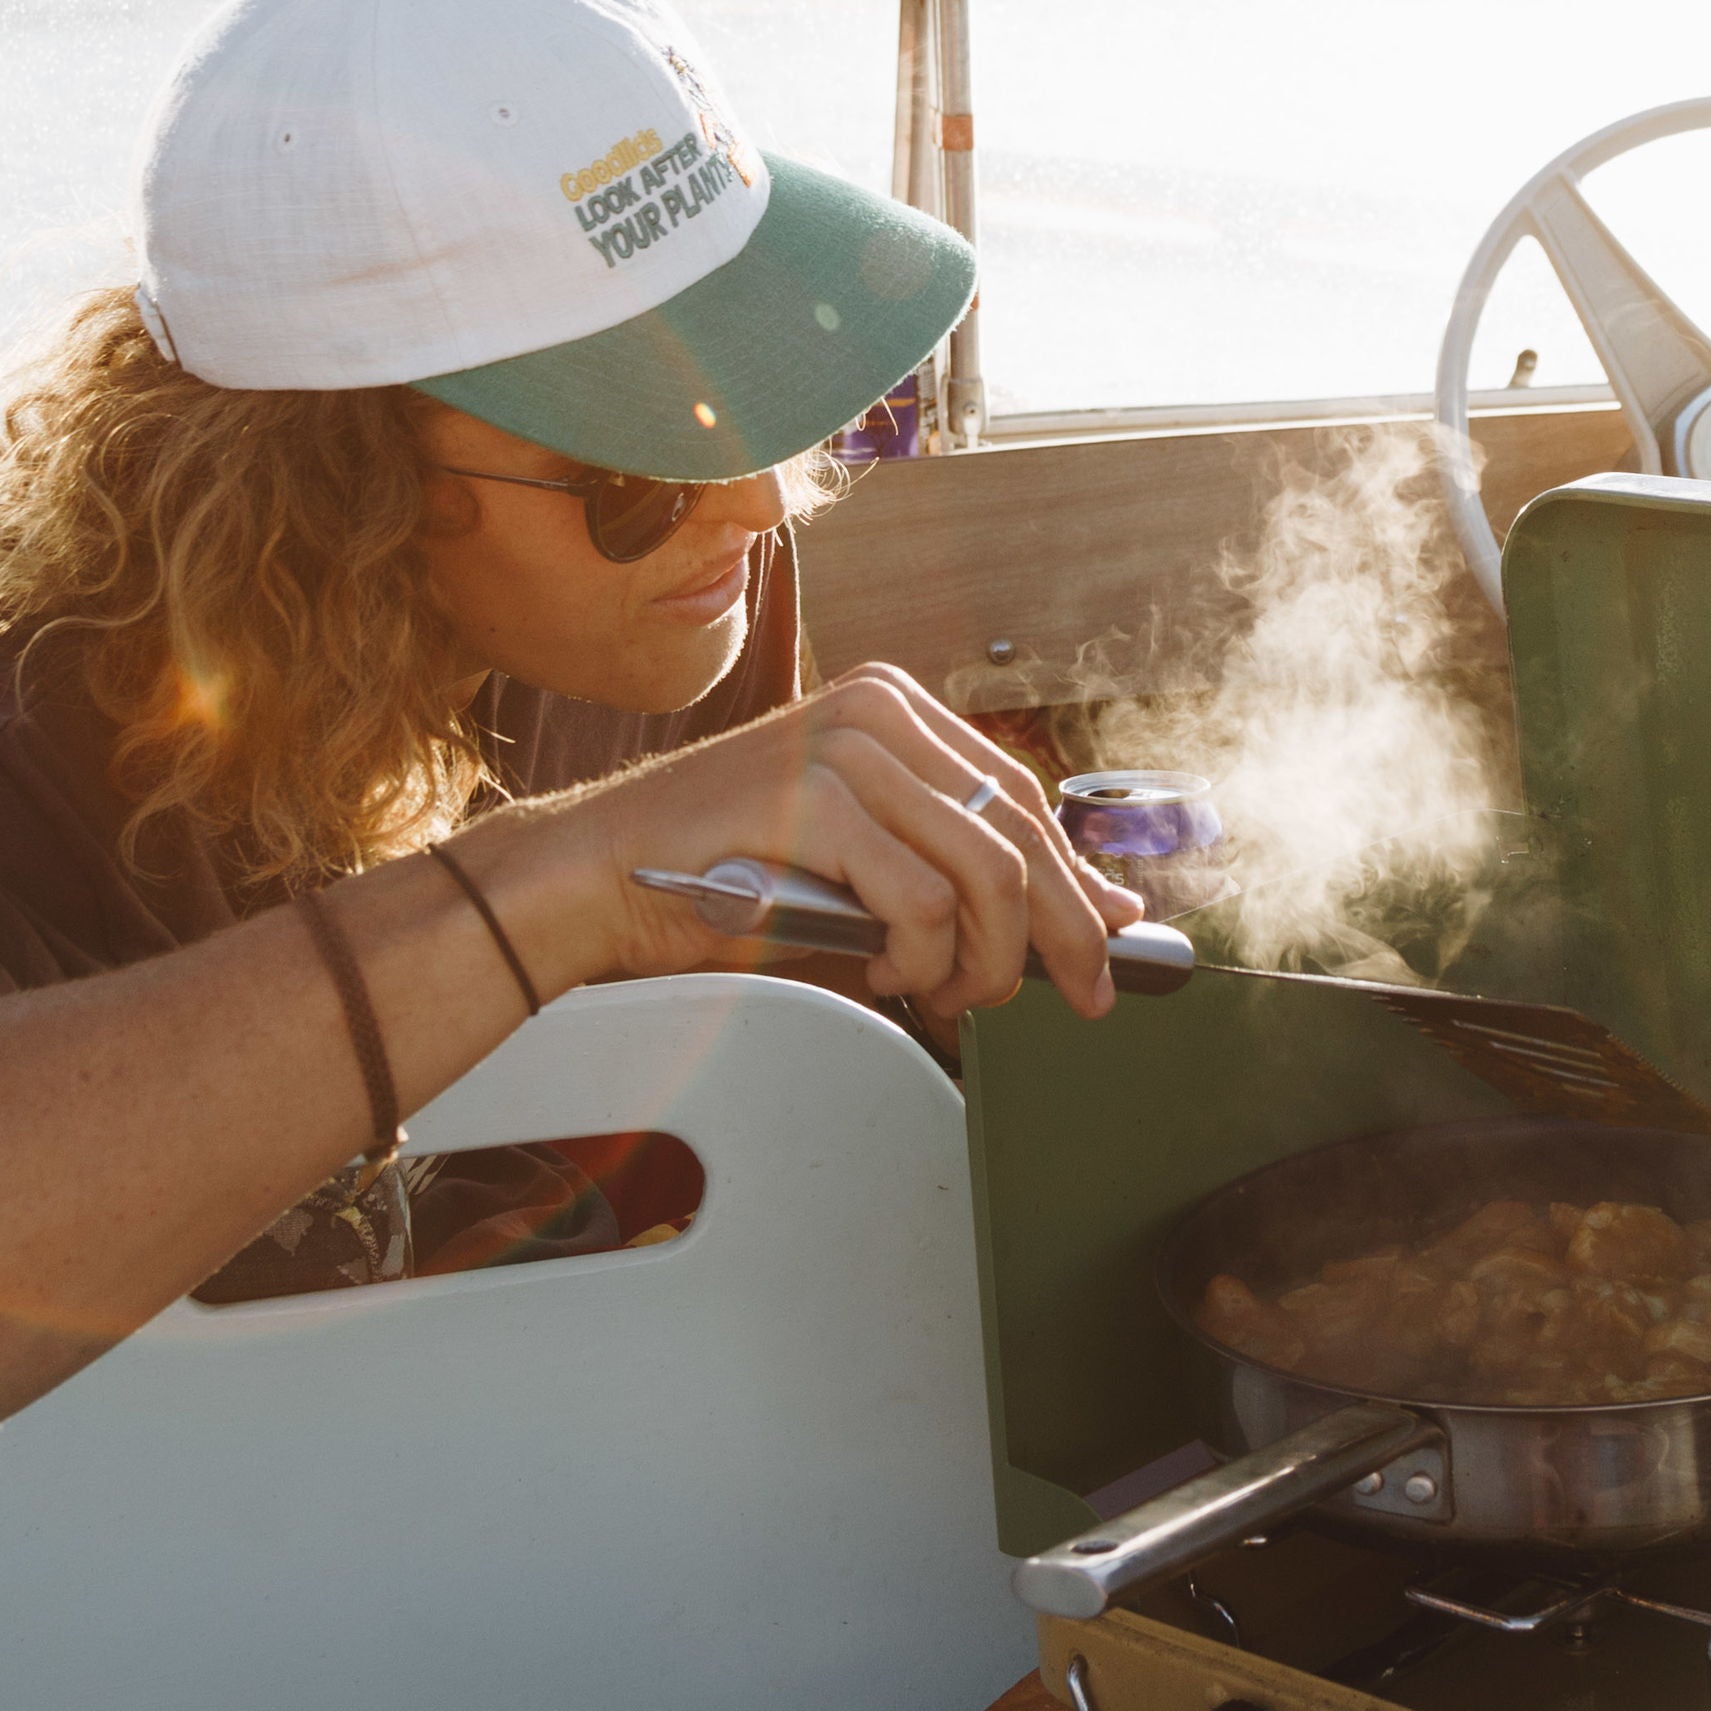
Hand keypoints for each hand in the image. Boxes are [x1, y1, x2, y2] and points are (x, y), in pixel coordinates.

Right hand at [557, 665, 1146, 1016]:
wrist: (600, 876)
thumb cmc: (724, 874)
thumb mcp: (866, 871)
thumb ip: (965, 881)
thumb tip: (1101, 916)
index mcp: (898, 712)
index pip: (1026, 801)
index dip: (1079, 885)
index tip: (1110, 948)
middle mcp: (882, 712)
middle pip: (1026, 835)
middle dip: (1068, 935)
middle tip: (1083, 999)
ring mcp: (848, 747)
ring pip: (989, 874)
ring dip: (982, 963)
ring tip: (941, 994)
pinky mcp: (816, 796)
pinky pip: (921, 901)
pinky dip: (919, 960)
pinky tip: (882, 973)